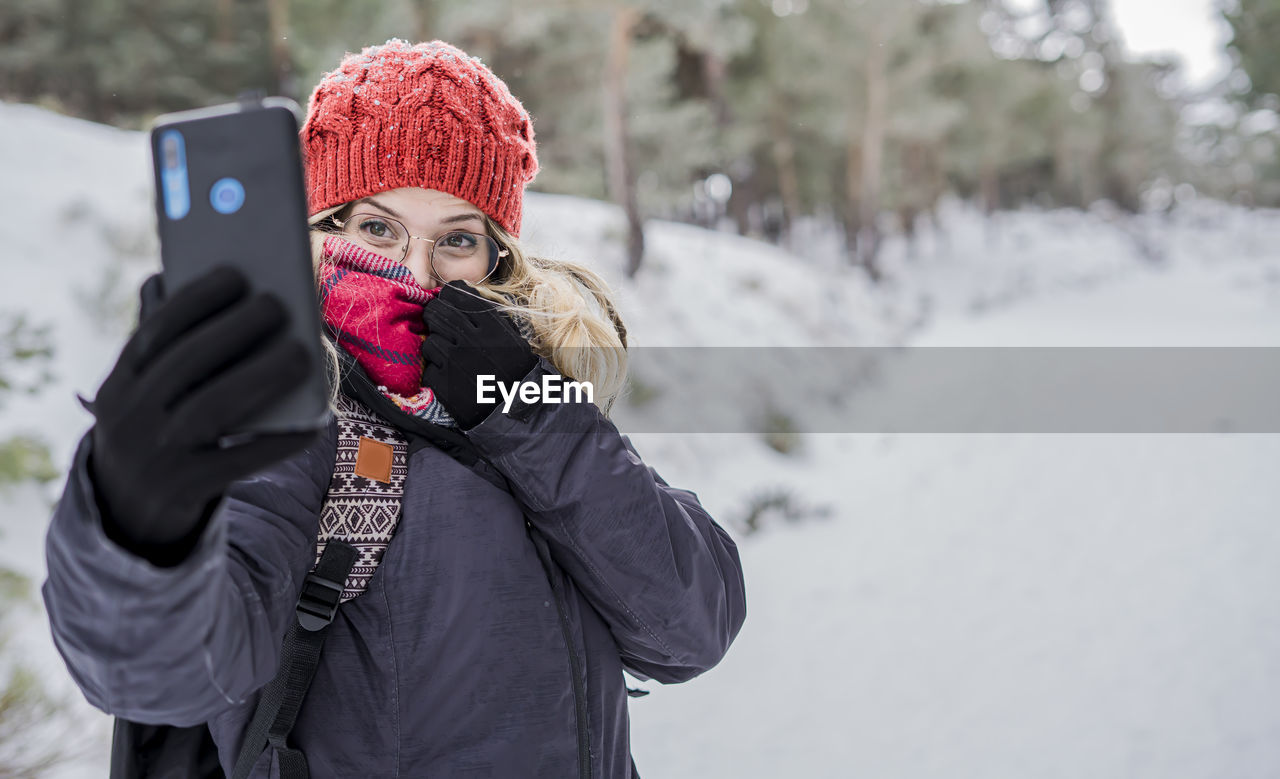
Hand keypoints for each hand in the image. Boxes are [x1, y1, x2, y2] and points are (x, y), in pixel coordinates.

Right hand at [84, 266, 319, 565]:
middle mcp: (129, 418)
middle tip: (277, 305)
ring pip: (212, 408)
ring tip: (301, 352)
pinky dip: (280, 440)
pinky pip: (241, 460)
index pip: (155, 331)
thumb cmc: (156, 430)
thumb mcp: (145, 391)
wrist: (130, 513)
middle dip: (234, 329)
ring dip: (261, 375)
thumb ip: (160, 342)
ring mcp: (155, 456)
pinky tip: (314, 421)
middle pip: (186, 363)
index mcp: (119, 383)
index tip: (236, 273)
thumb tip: (165, 278)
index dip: (196, 299)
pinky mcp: (187, 489)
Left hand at [420, 281, 536, 429]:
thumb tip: (463, 294)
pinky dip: (436, 372)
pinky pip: (428, 368)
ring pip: (430, 341)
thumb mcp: (514, 340)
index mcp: (493, 327)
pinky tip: (448, 377)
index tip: (450, 301)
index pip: (459, 293)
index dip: (450, 295)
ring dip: (436, 346)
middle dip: (434, 315)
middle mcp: (472, 341)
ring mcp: (455, 363)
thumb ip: (490, 318)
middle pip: (437, 312)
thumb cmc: (515, 373)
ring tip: (448, 356)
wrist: (513, 413)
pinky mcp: (442, 384)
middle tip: (438, 322)